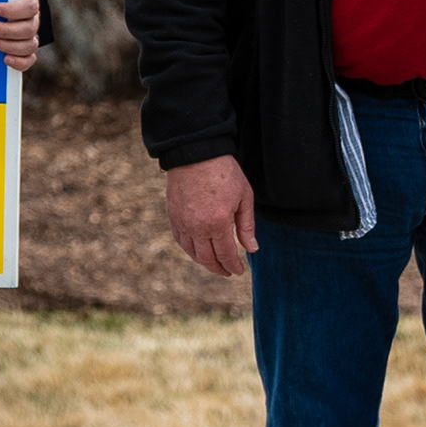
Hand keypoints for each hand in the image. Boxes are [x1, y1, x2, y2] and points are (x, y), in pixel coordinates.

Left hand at [0, 0, 41, 73]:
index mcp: (28, 1)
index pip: (30, 6)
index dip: (13, 10)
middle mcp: (33, 20)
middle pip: (29, 28)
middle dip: (6, 29)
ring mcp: (31, 36)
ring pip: (30, 45)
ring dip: (9, 45)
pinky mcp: (26, 51)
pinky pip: (29, 59)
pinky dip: (19, 61)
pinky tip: (5, 59)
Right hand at [163, 154, 260, 278]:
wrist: (196, 154)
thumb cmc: (225, 173)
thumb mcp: (244, 197)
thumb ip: (247, 226)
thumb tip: (252, 249)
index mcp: (218, 223)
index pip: (226, 254)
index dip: (233, 265)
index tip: (239, 271)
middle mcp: (197, 227)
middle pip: (207, 258)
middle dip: (219, 268)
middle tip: (228, 272)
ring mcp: (182, 223)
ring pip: (192, 252)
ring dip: (203, 262)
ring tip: (214, 264)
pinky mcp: (173, 216)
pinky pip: (180, 240)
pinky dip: (190, 250)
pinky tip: (198, 250)